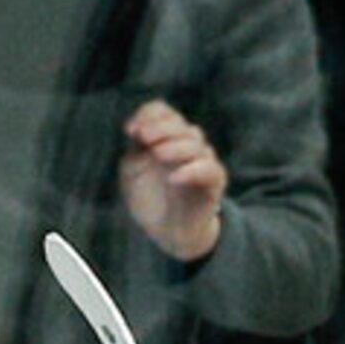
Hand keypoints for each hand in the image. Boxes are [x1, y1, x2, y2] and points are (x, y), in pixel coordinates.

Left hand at [118, 99, 225, 263]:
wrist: (168, 231)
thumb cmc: (149, 199)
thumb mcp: (131, 173)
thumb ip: (134, 151)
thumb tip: (136, 131)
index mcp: (164, 137)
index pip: (162, 112)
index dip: (147, 116)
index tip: (130, 131)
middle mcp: (186, 144)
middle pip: (178, 125)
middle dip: (160, 128)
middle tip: (143, 137)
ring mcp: (202, 160)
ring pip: (195, 143)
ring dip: (175, 146)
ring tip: (158, 154)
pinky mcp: (214, 181)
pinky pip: (208, 169)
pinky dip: (191, 171)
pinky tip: (173, 178)